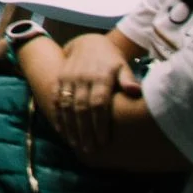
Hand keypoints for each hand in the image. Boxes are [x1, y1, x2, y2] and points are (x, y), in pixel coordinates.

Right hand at [53, 34, 139, 155]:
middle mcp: (82, 77)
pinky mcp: (58, 79)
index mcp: (100, 76)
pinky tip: (62, 131)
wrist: (87, 42)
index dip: (100, 124)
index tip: (103, 142)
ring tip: (75, 144)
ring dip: (70, 126)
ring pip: (66, 105)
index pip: (99, 104)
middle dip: (84, 130)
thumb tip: (136, 91)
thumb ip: (128, 79)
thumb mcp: (122, 65)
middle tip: (89, 150)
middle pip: (81, 108)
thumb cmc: (110, 60)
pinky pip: (55, 99)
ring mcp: (67, 78)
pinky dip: (58, 116)